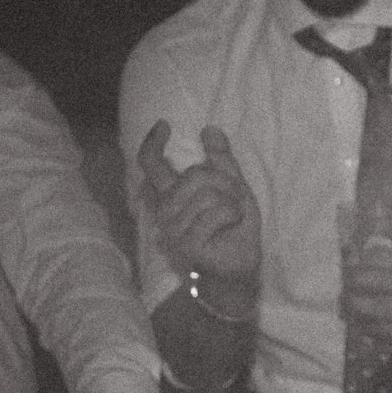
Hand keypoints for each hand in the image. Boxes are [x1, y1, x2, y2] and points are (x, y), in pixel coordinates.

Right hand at [136, 121, 259, 282]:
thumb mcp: (232, 189)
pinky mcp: (186, 243)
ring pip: (210, 193)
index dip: (153, 143)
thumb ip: (221, 161)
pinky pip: (217, 212)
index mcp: (172, 196)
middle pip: (197, 174)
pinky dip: (234, 216)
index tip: (165, 125)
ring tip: (232, 219)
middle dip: (227, 183)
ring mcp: (173, 228)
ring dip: (233, 203)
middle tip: (234, 202)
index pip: (152, 165)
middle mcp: (165, 211)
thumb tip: (210, 129)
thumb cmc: (233, 229)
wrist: (239, 267)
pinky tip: (231, 228)